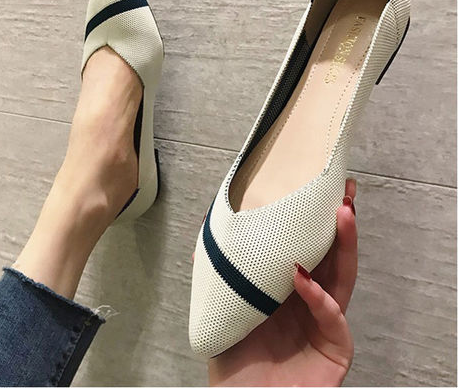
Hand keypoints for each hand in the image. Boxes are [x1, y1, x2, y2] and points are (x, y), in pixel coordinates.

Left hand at [207, 178, 357, 386]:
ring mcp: (325, 324)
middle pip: (332, 256)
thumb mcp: (223, 309)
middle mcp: (312, 302)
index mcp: (289, 290)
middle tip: (343, 191)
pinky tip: (301, 277)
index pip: (308, 249)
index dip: (314, 221)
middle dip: (340, 223)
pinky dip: (318, 297)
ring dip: (343, 245)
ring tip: (342, 213)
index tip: (317, 190)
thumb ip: (220, 277)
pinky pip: (332, 318)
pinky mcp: (334, 349)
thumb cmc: (234, 358)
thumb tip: (204, 241)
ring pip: (342, 279)